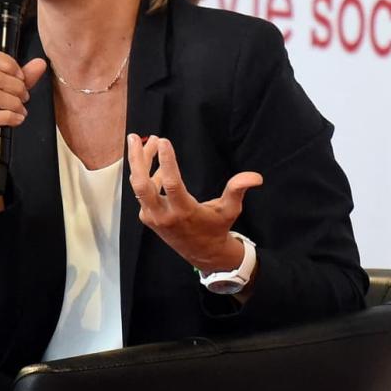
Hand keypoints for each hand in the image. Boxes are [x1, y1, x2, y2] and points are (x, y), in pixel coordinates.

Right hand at [0, 48, 47, 187]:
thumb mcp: (7, 91)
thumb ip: (23, 77)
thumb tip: (40, 63)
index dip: (9, 63)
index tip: (20, 77)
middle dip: (18, 88)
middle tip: (25, 97)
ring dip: (16, 104)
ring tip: (21, 109)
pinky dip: (10, 117)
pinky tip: (17, 119)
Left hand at [126, 133, 261, 271]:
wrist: (202, 253)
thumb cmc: (217, 227)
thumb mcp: (230, 209)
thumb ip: (238, 190)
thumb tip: (256, 177)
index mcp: (184, 211)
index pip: (170, 183)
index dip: (166, 161)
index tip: (164, 140)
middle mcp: (163, 215)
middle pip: (142, 184)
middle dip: (137, 159)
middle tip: (134, 137)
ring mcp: (153, 217)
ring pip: (138, 186)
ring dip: (139, 163)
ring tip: (147, 141)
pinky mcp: (148, 217)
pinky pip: (143, 193)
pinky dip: (146, 176)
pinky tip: (154, 165)